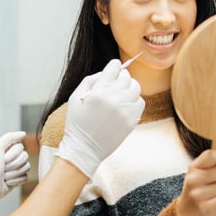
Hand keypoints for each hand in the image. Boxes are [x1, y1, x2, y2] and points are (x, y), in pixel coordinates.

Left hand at [0, 131, 29, 213]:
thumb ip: (10, 137)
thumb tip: (23, 134)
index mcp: (7, 150)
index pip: (21, 147)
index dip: (13, 154)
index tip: (3, 159)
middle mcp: (12, 158)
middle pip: (25, 157)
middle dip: (13, 165)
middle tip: (3, 169)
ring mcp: (15, 169)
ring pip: (26, 167)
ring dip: (13, 173)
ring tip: (3, 176)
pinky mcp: (17, 180)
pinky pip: (25, 177)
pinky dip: (16, 180)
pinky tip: (7, 182)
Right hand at [57, 59, 143, 177]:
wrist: (84, 149)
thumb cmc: (77, 123)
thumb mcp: (75, 97)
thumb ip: (90, 80)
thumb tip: (107, 71)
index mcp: (98, 92)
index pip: (114, 68)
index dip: (114, 66)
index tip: (115, 67)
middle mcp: (113, 99)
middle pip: (126, 76)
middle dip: (121, 77)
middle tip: (116, 83)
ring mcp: (125, 110)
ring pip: (136, 87)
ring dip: (129, 87)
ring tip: (121, 94)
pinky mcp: (132, 120)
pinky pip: (140, 102)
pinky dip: (134, 100)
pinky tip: (125, 105)